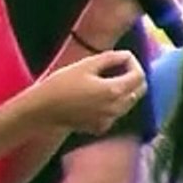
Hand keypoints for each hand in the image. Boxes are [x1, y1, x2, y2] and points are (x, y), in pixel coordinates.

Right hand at [29, 50, 144, 133]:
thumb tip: (126, 55)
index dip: (134, 63)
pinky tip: (97, 98)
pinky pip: (116, 114)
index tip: (123, 58)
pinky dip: (113, 104)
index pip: (139, 76)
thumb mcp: (84, 65)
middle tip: (120, 67)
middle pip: (139, 91)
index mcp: (114, 90)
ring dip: (125, 90)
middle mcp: (117, 107)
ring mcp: (110, 119)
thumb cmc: (61, 84)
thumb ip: (110, 58)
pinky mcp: (101, 127)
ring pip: (129, 103)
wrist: (43, 109)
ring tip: (107, 80)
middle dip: (134, 77)